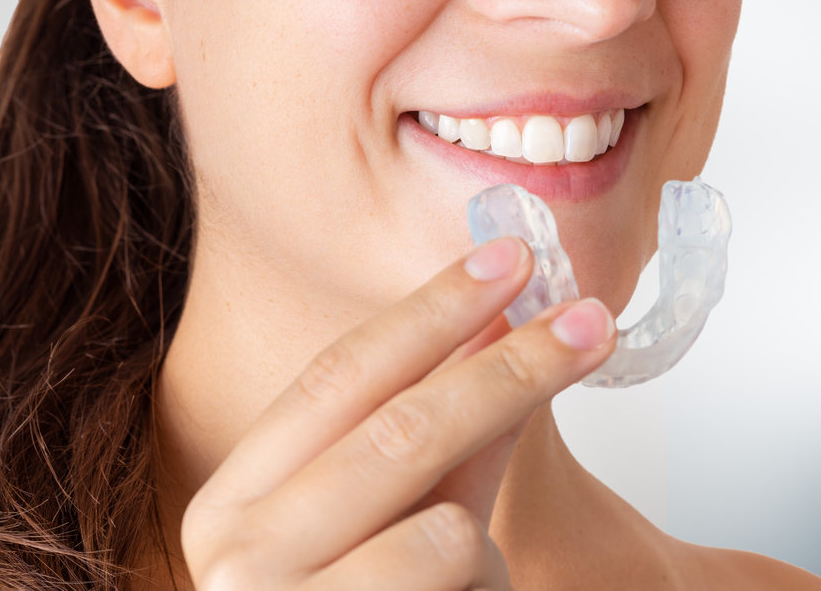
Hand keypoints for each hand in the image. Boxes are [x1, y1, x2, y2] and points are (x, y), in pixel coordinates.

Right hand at [180, 236, 616, 589]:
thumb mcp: (410, 513)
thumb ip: (450, 429)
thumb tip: (502, 317)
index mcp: (239, 496)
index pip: (340, 376)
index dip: (431, 312)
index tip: (512, 261)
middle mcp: (234, 553)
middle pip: (396, 431)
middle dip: (509, 370)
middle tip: (587, 320)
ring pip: (438, 528)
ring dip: (487, 529)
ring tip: (471, 561)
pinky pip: (452, 579)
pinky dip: (482, 583)